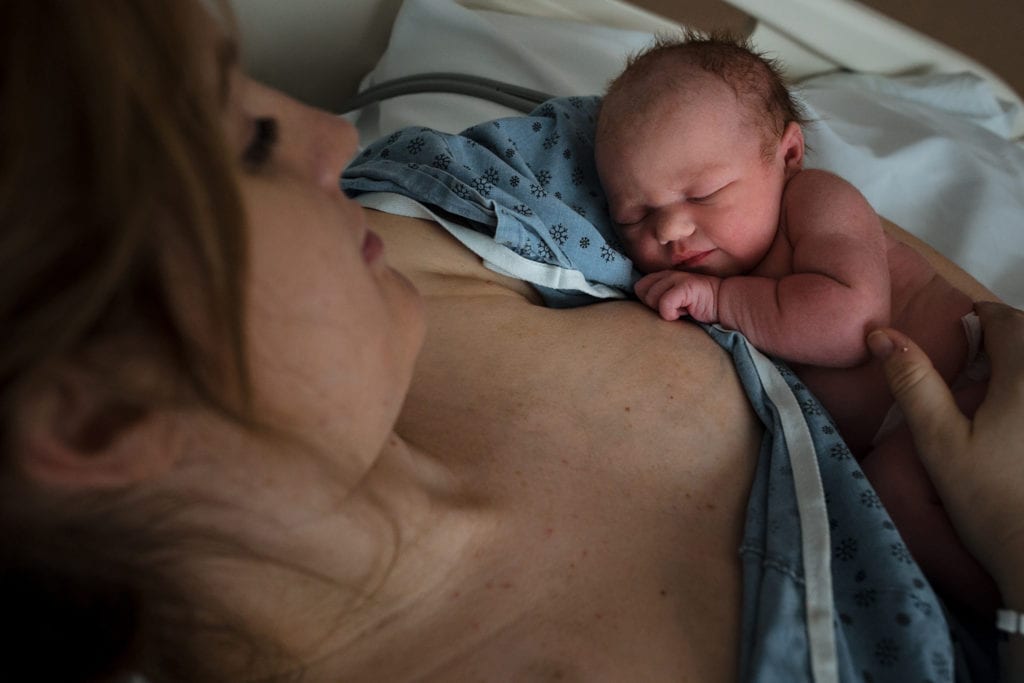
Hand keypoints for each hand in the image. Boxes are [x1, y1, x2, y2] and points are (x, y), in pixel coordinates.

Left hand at [634, 270, 720, 322]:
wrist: (724, 304)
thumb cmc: (698, 306)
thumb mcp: (674, 302)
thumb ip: (658, 300)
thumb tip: (640, 312)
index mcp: (663, 276)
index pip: (639, 287)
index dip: (647, 301)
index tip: (665, 307)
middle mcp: (668, 274)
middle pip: (642, 292)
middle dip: (654, 306)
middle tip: (673, 308)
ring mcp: (676, 278)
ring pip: (652, 298)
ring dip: (665, 310)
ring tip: (682, 309)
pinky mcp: (685, 286)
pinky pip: (664, 304)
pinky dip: (671, 314)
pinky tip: (684, 313)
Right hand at [868, 301, 1023, 596]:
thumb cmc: (988, 499)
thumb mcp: (940, 441)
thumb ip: (914, 383)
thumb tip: (881, 333)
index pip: (1006, 321)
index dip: (981, 318)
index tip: (961, 330)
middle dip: (1008, 336)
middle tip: (978, 355)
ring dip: (1021, 363)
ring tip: (1000, 384)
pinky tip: (1015, 419)